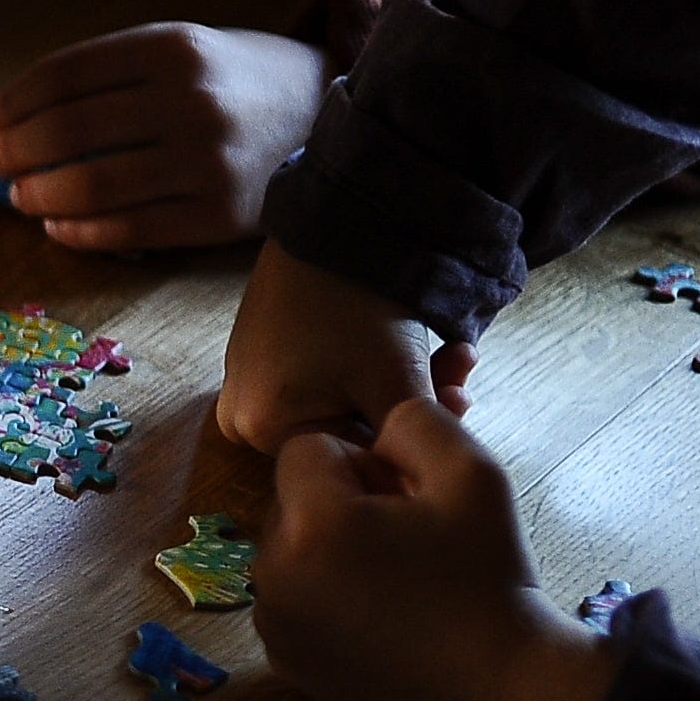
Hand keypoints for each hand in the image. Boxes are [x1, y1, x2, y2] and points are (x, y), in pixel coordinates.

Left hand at [0, 22, 325, 249]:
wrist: (328, 117)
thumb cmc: (234, 82)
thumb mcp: (184, 49)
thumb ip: (112, 73)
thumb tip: (18, 115)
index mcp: (174, 48)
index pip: (65, 75)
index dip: (15, 102)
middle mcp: (191, 100)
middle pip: (68, 132)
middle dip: (15, 151)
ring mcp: (209, 161)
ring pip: (91, 186)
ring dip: (38, 195)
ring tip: (22, 195)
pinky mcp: (219, 215)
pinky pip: (127, 229)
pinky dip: (77, 231)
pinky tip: (57, 225)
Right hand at [219, 240, 477, 449]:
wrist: (333, 219)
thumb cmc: (357, 304)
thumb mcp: (395, 381)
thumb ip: (408, 443)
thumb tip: (425, 480)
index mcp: (262, 429)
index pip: (350, 465)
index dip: (409, 445)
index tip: (457, 408)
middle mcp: (240, 418)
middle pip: (344, 435)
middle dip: (406, 411)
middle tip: (460, 378)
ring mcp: (245, 386)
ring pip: (340, 409)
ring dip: (397, 389)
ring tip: (451, 355)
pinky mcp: (258, 357)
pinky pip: (319, 384)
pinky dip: (366, 371)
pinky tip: (413, 346)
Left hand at [255, 400, 612, 700]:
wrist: (502, 686)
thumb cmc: (489, 575)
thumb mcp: (472, 472)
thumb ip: (415, 420)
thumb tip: (374, 422)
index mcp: (311, 525)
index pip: (307, 449)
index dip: (363, 461)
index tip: (408, 497)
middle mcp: (273, 576)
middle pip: (291, 501)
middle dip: (340, 504)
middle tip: (406, 537)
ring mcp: (275, 626)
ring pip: (289, 550)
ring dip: (330, 549)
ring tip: (396, 576)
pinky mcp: (286, 663)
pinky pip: (292, 601)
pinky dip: (324, 597)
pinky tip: (381, 615)